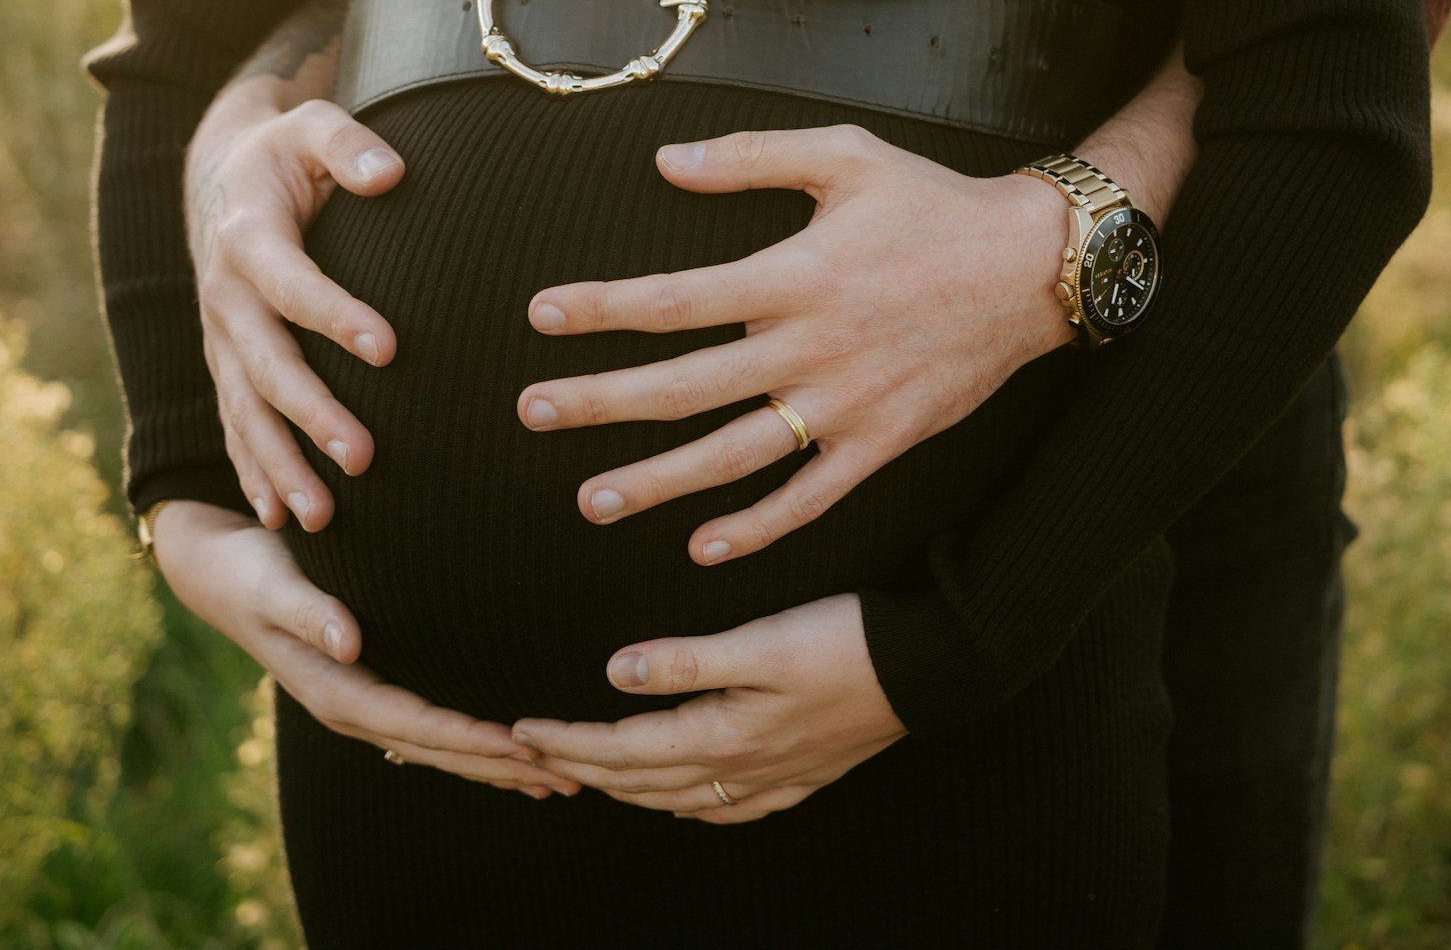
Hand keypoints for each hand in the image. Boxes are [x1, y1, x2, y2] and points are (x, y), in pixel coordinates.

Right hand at [152, 499, 580, 796]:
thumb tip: (348, 643)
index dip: (467, 737)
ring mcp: (360, 702)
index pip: (412, 723)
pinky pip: (428, 727)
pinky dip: (472, 743)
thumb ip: (311, 612)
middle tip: (569, 773)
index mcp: (332, 688)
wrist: (219, 568)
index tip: (522, 745)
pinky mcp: (369, 687)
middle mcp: (349, 706)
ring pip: (436, 745)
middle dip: (499, 765)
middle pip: (435, 748)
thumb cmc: (251, 567)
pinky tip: (512, 750)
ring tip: (558, 777)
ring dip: (495, 764)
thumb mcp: (274, 583)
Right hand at [189, 91, 402, 531]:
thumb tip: (390, 173)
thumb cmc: (283, 153)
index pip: (294, 284)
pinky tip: (282, 518)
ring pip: (247, 412)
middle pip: (267, 366)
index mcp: (247, 238)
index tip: (390, 346)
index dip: (337, 316)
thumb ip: (347, 143)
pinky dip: (254, 474)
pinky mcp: (225, 365)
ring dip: (282, 465)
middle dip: (313, 415)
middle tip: (364, 456)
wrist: (219, 176)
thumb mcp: (309, 125)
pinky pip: (235, 426)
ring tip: (324, 516)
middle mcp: (225, 297)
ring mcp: (219, 339)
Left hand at [511, 594, 900, 822]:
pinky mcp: (803, 774)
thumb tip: (615, 672)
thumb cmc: (845, 642)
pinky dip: (689, 805)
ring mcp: (774, 778)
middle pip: (642, 780)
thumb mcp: (762, 642)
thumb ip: (686, 661)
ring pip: (679, 798)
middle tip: (533, 756)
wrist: (930, 667)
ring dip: (627, 788)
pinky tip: (682, 801)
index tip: (519, 731)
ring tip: (588, 776)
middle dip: (582, 768)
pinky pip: (729, 808)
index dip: (567, 741)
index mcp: (724, 735)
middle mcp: (743, 769)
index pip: (623, 748)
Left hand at [515, 124, 1076, 563]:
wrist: (1034, 268)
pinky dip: (757, 527)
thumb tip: (666, 161)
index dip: (603, 308)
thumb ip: (752, 157)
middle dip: (600, 403)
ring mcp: (847, 404)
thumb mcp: (846, 156)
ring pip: (735, 456)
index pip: (677, 300)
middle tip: (531, 413)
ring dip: (658, 484)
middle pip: (685, 388)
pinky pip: (811, 497)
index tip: (541, 315)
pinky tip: (703, 546)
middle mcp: (813, 347)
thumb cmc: (934, 204)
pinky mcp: (882, 443)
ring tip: (592, 501)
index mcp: (797, 274)